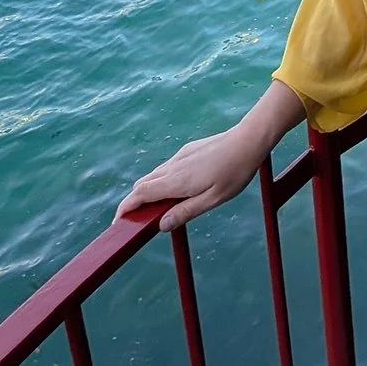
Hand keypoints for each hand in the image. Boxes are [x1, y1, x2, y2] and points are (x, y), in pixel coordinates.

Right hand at [116, 79, 305, 233]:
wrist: (247, 140)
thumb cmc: (234, 173)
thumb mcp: (213, 199)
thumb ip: (186, 212)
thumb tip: (161, 225)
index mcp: (176, 182)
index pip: (140, 194)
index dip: (126, 207)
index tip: (119, 220)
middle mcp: (173, 167)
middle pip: (142, 184)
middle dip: (135, 202)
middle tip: (138, 219)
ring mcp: (179, 157)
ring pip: (154, 175)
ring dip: (149, 191)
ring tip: (158, 208)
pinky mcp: (187, 151)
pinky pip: (166, 168)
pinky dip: (161, 181)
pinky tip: (176, 189)